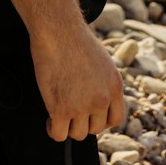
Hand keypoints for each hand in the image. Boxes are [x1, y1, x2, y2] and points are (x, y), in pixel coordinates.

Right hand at [30, 22, 125, 141]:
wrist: (58, 29)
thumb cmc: (75, 39)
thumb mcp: (102, 62)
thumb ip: (104, 83)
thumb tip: (97, 100)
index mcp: (115, 87)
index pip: (115, 120)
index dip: (101, 119)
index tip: (90, 114)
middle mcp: (102, 99)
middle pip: (95, 129)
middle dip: (82, 121)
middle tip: (70, 109)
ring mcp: (82, 106)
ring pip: (77, 134)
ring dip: (67, 126)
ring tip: (59, 113)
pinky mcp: (61, 109)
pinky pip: (59, 134)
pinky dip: (53, 130)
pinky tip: (50, 119)